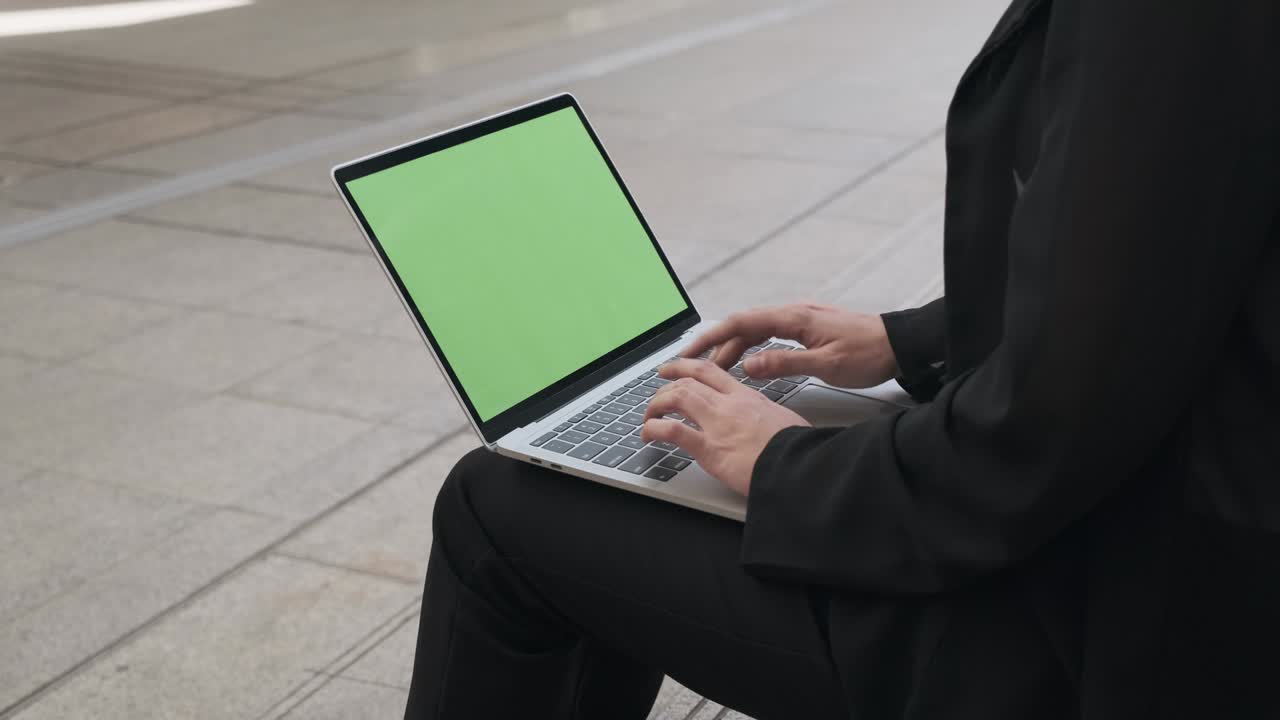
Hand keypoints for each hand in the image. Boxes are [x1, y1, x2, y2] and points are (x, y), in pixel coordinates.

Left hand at [640, 359, 809, 495]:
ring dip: (656, 405)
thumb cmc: (800, 448)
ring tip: (648, 416)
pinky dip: (655, 429)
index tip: (676, 368)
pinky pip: (674, 431)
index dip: (688, 366)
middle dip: (667, 384)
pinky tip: (648, 434)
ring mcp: (717, 425)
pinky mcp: (710, 449)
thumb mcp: (785, 421)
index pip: (711, 372)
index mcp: (747, 397)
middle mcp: (728, 405)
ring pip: (676, 398)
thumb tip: (770, 424)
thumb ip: (769, 418)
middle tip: (656, 391)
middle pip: (688, 381)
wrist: (801, 466)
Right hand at [682, 303, 898, 388]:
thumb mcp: (825, 365)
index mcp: (794, 318)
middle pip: (744, 325)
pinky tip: (749, 362)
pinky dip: (753, 347)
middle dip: (716, 343)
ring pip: (757, 330)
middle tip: (694, 364)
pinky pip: (771, 334)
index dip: (712, 336)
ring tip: (717, 369)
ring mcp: (801, 319)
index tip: (691, 350)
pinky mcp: (808, 328)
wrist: (900, 344)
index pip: (741, 322)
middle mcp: (794, 313)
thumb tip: (748, 365)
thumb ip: (784, 364)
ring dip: (735, 347)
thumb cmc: (869, 353)